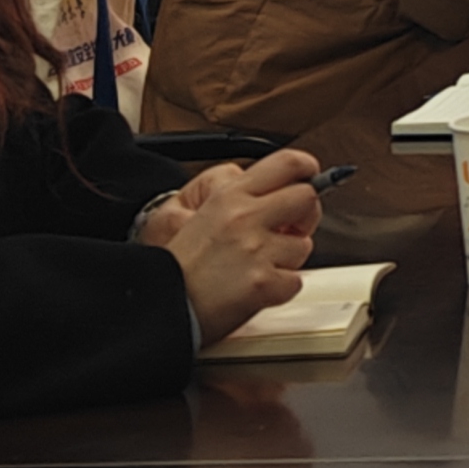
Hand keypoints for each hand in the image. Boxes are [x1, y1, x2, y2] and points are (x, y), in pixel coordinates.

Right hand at [153, 148, 323, 344]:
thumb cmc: (176, 267)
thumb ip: (242, 200)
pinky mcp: (261, 282)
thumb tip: (281, 194)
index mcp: (229, 196)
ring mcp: (255, 249)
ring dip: (288, 259)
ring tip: (258, 267)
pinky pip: (294, 282)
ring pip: (303, 245)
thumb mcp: (203, 215)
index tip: (311, 176)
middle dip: (305, 216)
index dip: (307, 167)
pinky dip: (280, 289)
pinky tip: (255, 289)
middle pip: (307, 198)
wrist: (157, 305)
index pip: (287, 162)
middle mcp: (245, 217)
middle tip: (289, 230)